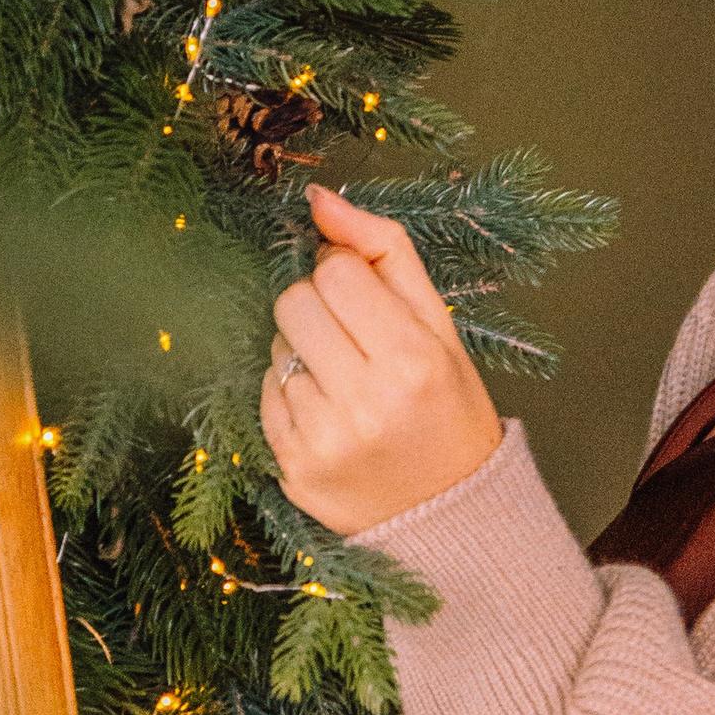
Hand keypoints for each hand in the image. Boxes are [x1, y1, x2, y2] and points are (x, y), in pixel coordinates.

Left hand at [263, 184, 503, 535]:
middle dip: (316, 308)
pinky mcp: (292, 469)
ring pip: (274, 348)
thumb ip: (383, 250)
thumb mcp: (439, 327)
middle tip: (352, 338)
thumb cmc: (448, 409)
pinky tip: (330, 414)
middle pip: (292, 303)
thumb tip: (318, 198)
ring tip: (346, 383)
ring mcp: (323, 440)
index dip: (342, 274)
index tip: (363, 296)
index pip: (335, 272)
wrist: (451, 517)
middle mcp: (366, 402)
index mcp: (413, 359)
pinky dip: (289, 394)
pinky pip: (263, 395)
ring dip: (302, 352)